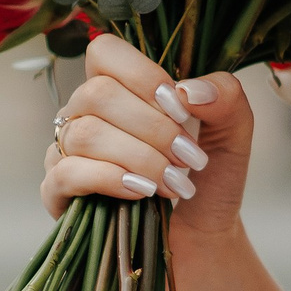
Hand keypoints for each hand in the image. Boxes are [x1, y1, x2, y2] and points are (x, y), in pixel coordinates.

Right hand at [42, 35, 253, 247]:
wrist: (202, 238)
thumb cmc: (209, 180)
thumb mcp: (233, 133)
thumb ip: (225, 98)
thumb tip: (187, 89)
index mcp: (120, 88)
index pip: (104, 52)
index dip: (142, 75)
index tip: (181, 110)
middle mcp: (84, 114)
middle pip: (97, 94)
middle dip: (153, 128)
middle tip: (190, 159)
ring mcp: (65, 151)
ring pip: (85, 133)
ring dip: (140, 158)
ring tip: (177, 183)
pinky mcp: (57, 192)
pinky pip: (67, 172)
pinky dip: (110, 179)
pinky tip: (143, 192)